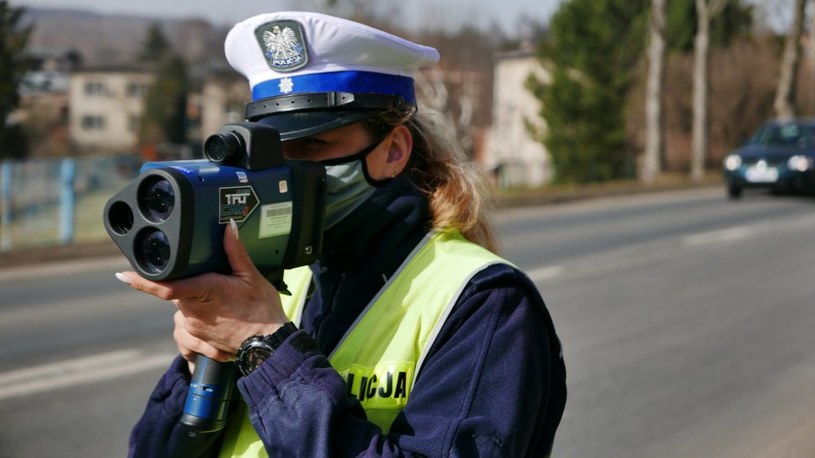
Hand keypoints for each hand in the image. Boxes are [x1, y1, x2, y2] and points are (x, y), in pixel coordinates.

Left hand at [116, 220, 288, 362]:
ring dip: (195, 307)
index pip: (164, 286)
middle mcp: (192, 312)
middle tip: (217, 286)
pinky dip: (198, 327)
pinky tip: (218, 325)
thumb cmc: (262, 311)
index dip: (140, 280)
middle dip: (190, 287)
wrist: (269, 345)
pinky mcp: (198, 342)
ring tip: (222, 308)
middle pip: (178, 294)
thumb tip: (227, 227)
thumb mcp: (252, 277)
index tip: (122, 274)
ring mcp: (194, 329)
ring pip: (182, 312)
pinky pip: (188, 331)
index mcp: (203, 291)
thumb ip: (236, 251)